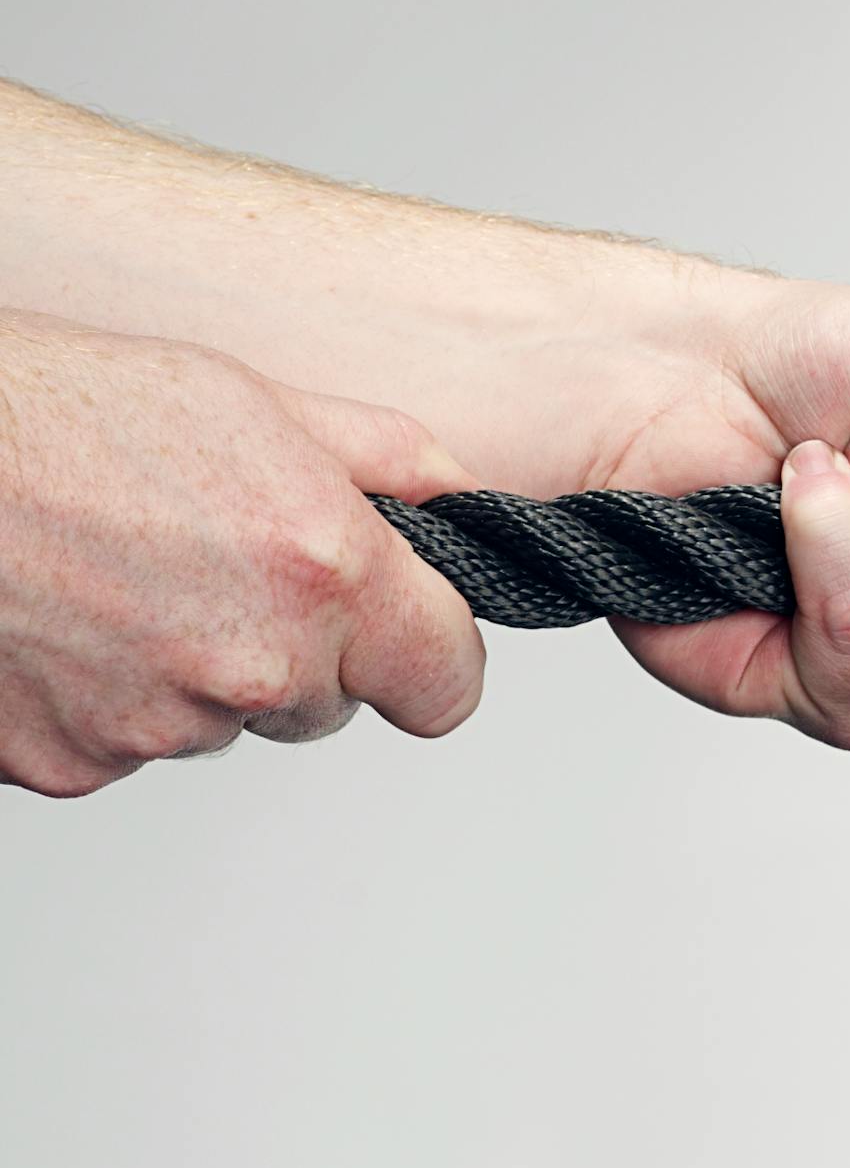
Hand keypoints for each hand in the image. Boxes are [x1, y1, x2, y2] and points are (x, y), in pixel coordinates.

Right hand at [0, 313, 485, 797]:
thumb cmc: (73, 413)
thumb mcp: (261, 403)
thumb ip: (389, 463)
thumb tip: (464, 498)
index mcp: (326, 577)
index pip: (445, 686)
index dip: (426, 656)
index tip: (402, 634)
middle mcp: (253, 668)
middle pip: (327, 705)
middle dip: (299, 650)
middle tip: (216, 565)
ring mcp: (156, 727)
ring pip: (222, 722)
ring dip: (195, 670)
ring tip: (122, 577)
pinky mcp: (69, 764)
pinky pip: (126, 746)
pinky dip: (106, 698)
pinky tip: (68, 620)